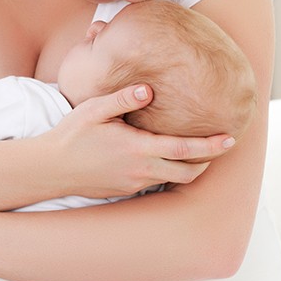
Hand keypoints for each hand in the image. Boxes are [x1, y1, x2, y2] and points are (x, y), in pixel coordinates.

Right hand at [42, 84, 236, 198]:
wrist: (51, 168)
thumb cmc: (71, 135)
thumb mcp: (93, 110)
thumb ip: (122, 98)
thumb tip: (149, 89)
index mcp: (137, 148)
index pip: (185, 150)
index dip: (211, 146)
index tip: (230, 138)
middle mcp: (140, 170)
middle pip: (188, 172)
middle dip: (208, 161)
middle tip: (220, 146)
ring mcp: (133, 183)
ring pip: (173, 179)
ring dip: (189, 168)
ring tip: (196, 153)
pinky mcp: (126, 190)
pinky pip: (155, 182)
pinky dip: (168, 172)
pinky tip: (163, 159)